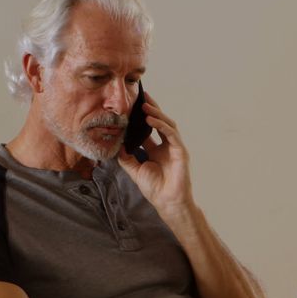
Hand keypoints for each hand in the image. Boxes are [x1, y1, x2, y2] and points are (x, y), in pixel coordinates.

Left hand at [117, 90, 193, 215]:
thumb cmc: (155, 188)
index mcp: (156, 150)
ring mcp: (174, 148)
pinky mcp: (180, 151)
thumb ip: (126, 158)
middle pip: (159, 122)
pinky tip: (151, 119)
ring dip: (156, 113)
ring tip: (144, 105)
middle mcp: (166, 146)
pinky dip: (161, 125)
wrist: (166, 201)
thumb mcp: (134, 170)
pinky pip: (171, 134)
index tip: (132, 106)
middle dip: (151, 108)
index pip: (149, 129)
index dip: (141, 118)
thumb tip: (116, 145)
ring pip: (167, 124)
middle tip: (141, 96)